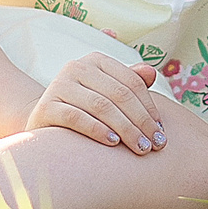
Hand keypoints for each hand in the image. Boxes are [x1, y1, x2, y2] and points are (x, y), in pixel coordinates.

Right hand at [23, 52, 172, 153]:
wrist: (46, 123)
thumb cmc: (86, 108)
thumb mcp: (108, 93)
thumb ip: (130, 83)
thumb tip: (152, 72)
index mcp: (95, 61)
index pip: (131, 82)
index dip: (150, 107)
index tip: (161, 131)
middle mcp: (75, 67)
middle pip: (119, 94)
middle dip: (141, 122)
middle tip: (155, 144)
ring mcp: (58, 86)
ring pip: (101, 106)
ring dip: (125, 129)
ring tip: (140, 147)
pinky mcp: (46, 107)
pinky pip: (76, 118)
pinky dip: (97, 130)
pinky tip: (113, 143)